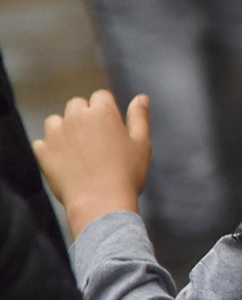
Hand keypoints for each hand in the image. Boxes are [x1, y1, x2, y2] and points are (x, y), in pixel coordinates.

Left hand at [33, 90, 150, 236]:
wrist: (100, 203)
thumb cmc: (126, 174)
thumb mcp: (142, 144)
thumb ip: (140, 117)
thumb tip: (141, 97)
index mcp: (102, 111)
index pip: (101, 96)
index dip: (107, 110)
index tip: (111, 128)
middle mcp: (76, 116)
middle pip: (77, 105)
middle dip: (84, 117)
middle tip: (95, 141)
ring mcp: (56, 133)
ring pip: (56, 121)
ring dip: (64, 130)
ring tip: (77, 152)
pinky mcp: (43, 151)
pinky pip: (42, 143)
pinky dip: (50, 150)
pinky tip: (63, 163)